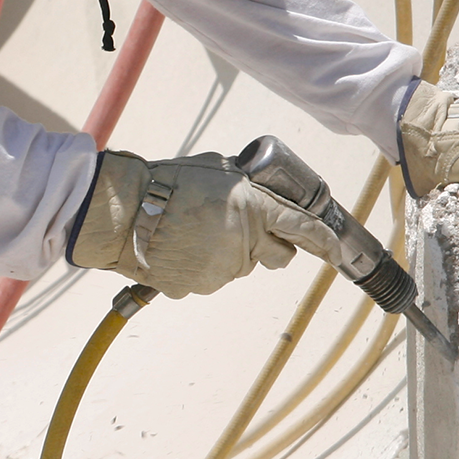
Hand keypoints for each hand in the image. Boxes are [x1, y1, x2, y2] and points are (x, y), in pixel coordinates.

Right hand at [68, 151, 336, 298]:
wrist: (123, 213)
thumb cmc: (165, 183)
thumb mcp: (215, 171)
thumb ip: (245, 188)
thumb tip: (256, 195)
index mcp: (255, 209)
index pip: (303, 228)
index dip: (324, 241)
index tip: (335, 249)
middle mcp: (246, 243)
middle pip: (277, 257)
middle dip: (269, 246)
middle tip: (242, 229)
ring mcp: (222, 270)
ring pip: (240, 267)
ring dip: (229, 253)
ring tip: (194, 232)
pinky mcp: (198, 287)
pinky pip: (210, 279)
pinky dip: (201, 267)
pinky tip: (179, 248)